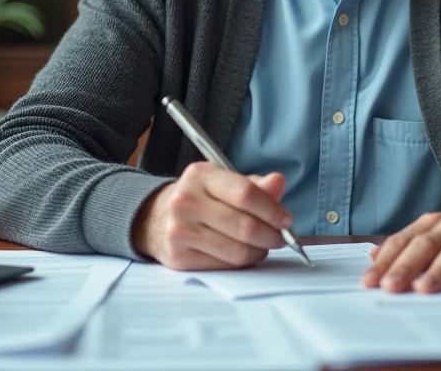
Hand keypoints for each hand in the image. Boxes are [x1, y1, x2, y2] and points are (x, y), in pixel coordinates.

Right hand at [131, 162, 292, 270]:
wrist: (154, 218)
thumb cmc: (199, 199)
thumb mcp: (223, 183)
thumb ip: (254, 185)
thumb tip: (279, 182)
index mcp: (200, 175)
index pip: (245, 193)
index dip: (272, 209)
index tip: (286, 220)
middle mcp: (186, 201)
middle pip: (244, 226)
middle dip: (271, 235)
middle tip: (281, 238)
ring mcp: (179, 231)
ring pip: (237, 250)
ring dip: (259, 251)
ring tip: (262, 246)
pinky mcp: (178, 257)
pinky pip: (225, 266)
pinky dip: (241, 262)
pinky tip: (242, 253)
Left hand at [361, 191, 440, 293]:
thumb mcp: (439, 231)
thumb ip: (410, 243)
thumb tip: (375, 256)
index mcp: (432, 224)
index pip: (403, 241)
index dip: (385, 261)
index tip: (369, 280)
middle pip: (424, 246)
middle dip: (405, 266)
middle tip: (389, 287)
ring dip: (438, 270)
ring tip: (424, 288)